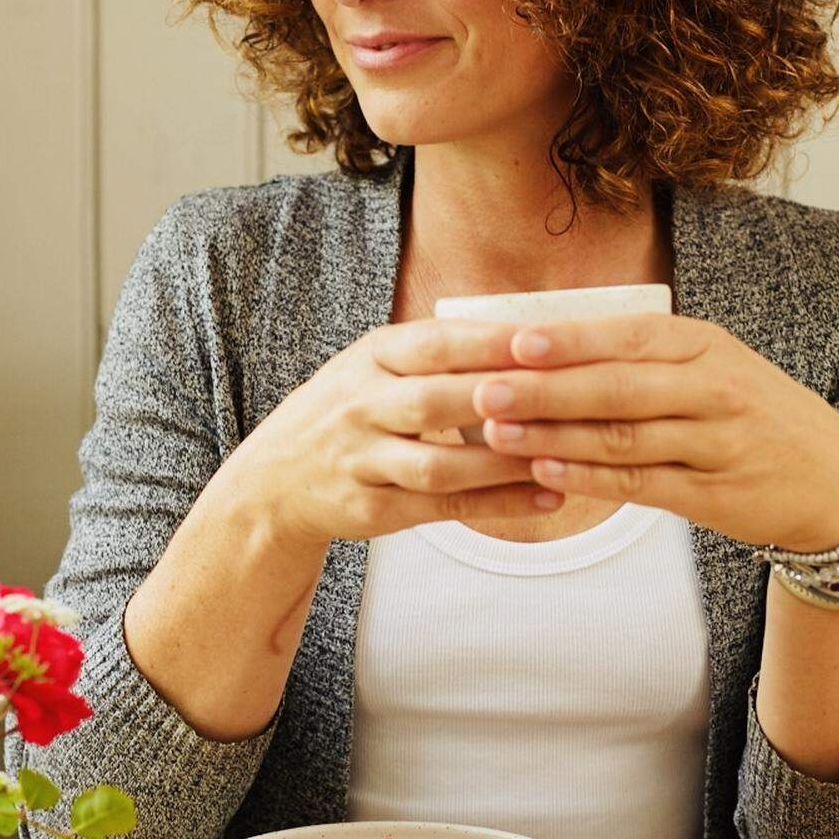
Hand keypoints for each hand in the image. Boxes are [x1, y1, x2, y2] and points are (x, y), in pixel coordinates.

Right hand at [227, 319, 565, 547]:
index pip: (433, 343)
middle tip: (563, 396)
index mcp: (371, 357)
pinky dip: (498, 504)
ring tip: (563, 456)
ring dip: (504, 462)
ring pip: (439, 465)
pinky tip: (545, 497)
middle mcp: (361, 405)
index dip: (487, 342)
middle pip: (435, 401)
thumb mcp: (376, 365)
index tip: (543, 338)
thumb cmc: (350, 412)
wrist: (274, 480)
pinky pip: (442, 508)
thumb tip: (530, 330)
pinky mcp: (371, 509)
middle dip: (499, 399)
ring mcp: (362, 460)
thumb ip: (438, 351)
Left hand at [472, 313, 838, 552]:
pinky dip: (589, 478)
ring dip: (554, 435)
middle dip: (545, 388)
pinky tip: (545, 470)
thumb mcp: (710, 366)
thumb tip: (544, 342)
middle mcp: (714, 388)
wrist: (834, 481)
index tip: (511, 340)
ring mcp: (716, 443)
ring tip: (496, 431)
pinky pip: (640, 484)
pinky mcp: (713, 494)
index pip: (628, 336)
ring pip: (623, 437)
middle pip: (617, 386)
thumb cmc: (751, 415)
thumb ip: (642, 355)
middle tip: (483, 388)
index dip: (570, 340)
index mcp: (706, 345)